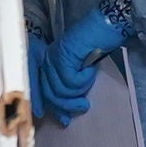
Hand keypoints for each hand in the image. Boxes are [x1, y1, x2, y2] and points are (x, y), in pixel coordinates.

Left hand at [31, 5, 130, 125]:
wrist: (104, 27)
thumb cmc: (95, 47)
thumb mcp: (79, 71)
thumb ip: (69, 86)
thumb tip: (65, 112)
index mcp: (47, 63)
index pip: (42, 90)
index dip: (51, 106)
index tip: (64, 119)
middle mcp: (46, 60)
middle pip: (50, 94)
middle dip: (68, 104)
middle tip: (84, 105)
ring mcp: (53, 57)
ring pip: (61, 90)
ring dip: (79, 90)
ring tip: (90, 80)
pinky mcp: (62, 56)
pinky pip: (71, 81)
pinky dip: (84, 79)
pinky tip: (90, 69)